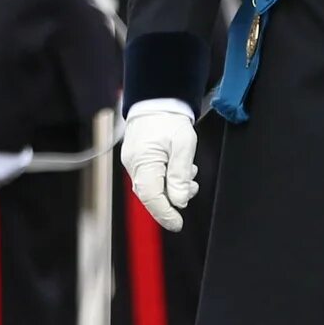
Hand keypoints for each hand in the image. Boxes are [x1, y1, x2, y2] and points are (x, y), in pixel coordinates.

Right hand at [121, 99, 199, 229]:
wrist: (157, 101)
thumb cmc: (169, 119)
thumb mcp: (183, 145)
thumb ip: (180, 174)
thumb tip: (179, 201)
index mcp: (143, 161)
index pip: (150, 196)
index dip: (164, 213)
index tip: (177, 224)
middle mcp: (133, 165)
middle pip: (150, 195)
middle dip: (171, 200)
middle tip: (190, 190)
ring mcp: (133, 163)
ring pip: (151, 187)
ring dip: (171, 188)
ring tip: (188, 176)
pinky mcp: (137, 160)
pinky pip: (150, 178)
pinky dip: (166, 180)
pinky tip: (179, 171)